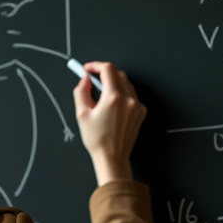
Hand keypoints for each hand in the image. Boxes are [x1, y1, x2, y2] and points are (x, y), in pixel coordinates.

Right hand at [72, 61, 146, 184]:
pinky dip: (122, 93)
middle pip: (118, 74)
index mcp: (113, 98)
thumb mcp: (81, 114)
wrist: (112, 157)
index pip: (107, 69)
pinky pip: (132, 95)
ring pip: (126, 83)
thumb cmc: (97, 139)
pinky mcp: (141, 112)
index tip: (88, 69)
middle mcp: (128, 99)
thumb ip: (81, 91)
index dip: (95, 66)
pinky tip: (112, 105)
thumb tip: (85, 78)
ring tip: (102, 95)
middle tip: (93, 81)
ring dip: (114, 83)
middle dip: (105, 74)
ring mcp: (137, 105)